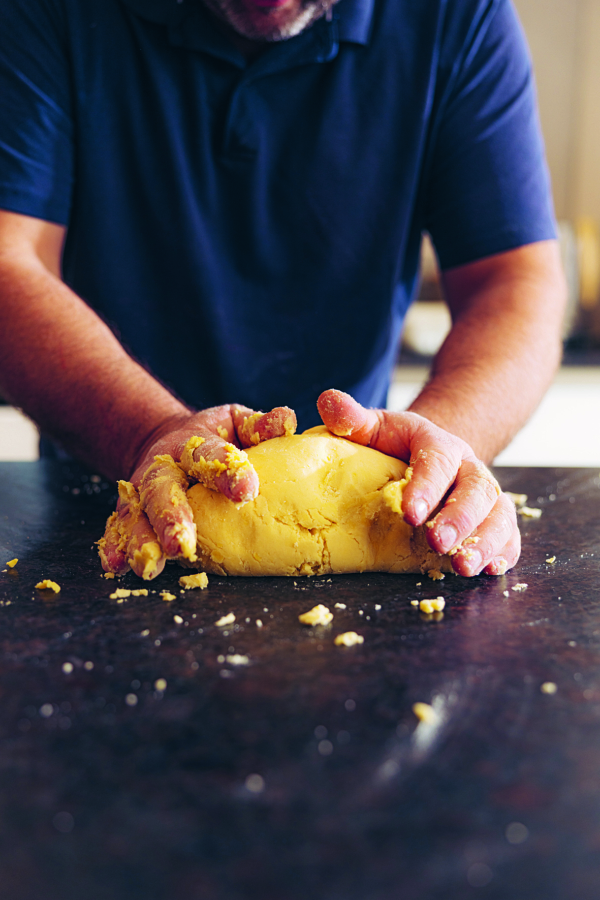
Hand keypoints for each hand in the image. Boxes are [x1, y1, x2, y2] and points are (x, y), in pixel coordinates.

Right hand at [98, 404, 296, 578]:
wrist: (169, 441)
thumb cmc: (217, 437)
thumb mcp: (236, 423)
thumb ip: (259, 426)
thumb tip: (285, 420)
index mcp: (192, 444)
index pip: (209, 455)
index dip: (226, 471)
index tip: (246, 488)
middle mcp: (163, 468)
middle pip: (162, 491)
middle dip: (170, 517)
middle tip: (182, 544)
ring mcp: (142, 493)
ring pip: (136, 515)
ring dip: (141, 541)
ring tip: (147, 566)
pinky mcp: (131, 513)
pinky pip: (118, 530)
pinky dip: (115, 547)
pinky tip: (114, 567)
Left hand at [317, 390, 519, 576]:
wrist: (426, 453)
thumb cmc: (395, 445)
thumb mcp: (374, 427)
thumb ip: (352, 418)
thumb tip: (328, 400)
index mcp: (438, 443)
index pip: (437, 461)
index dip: (426, 487)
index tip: (409, 514)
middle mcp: (468, 467)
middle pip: (476, 490)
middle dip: (459, 520)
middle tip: (438, 545)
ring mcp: (485, 494)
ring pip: (500, 514)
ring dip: (485, 541)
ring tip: (463, 567)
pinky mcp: (494, 518)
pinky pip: (510, 534)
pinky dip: (504, 552)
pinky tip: (492, 569)